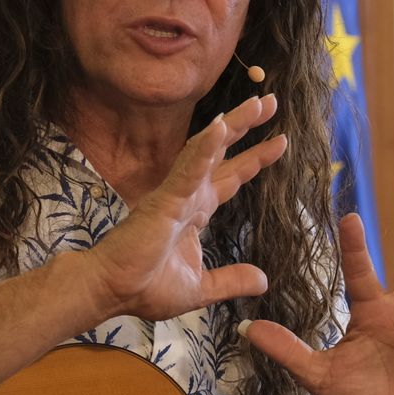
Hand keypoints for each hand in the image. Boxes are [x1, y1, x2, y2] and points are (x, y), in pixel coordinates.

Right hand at [84, 94, 287, 320]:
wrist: (113, 292)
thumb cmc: (146, 287)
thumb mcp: (201, 287)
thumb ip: (231, 281)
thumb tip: (263, 280)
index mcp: (195, 211)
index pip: (230, 178)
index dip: (254, 159)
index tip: (280, 141)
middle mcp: (188, 195)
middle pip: (223, 153)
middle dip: (247, 128)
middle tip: (271, 102)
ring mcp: (176, 194)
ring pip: (207, 151)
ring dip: (232, 126)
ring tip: (256, 103)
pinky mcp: (165, 200)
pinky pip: (188, 170)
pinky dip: (205, 149)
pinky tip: (221, 127)